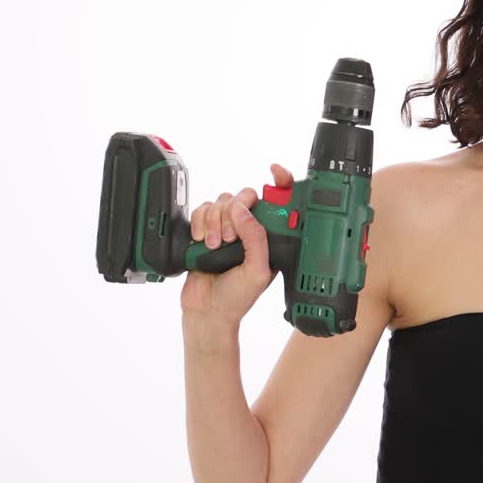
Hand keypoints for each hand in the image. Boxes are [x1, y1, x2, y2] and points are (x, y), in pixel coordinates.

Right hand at [179, 163, 293, 326]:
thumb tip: (242, 209)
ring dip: (215, 222)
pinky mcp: (205, 230)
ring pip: (222, 201)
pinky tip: (202, 242)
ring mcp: (227, 228)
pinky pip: (202, 209)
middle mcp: (250, 229)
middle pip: (244, 196)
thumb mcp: (257, 271)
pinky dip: (200, 222)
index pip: (279, 202)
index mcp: (270, 237)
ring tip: (215, 246)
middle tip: (230, 238)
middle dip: (234, 214)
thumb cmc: (237, 297)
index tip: (275, 170)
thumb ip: (256, 238)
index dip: (281, 182)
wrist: (207, 311)